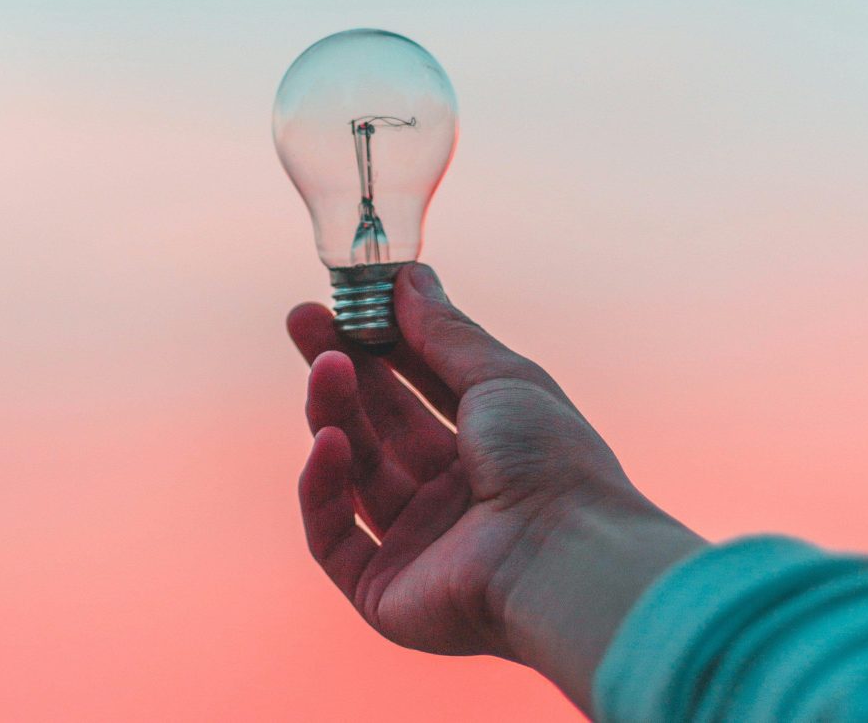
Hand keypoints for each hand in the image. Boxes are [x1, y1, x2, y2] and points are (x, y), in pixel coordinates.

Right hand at [288, 264, 702, 711]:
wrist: (565, 557)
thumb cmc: (550, 460)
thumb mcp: (500, 377)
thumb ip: (445, 332)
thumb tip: (409, 276)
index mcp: (488, 449)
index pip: (419, 387)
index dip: (380, 344)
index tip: (344, 301)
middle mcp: (452, 496)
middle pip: (378, 424)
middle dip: (340, 369)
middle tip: (302, 320)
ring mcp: (417, 544)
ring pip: (354, 471)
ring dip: (334, 414)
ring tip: (325, 367)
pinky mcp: (383, 591)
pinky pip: (333, 536)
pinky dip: (323, 488)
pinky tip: (328, 442)